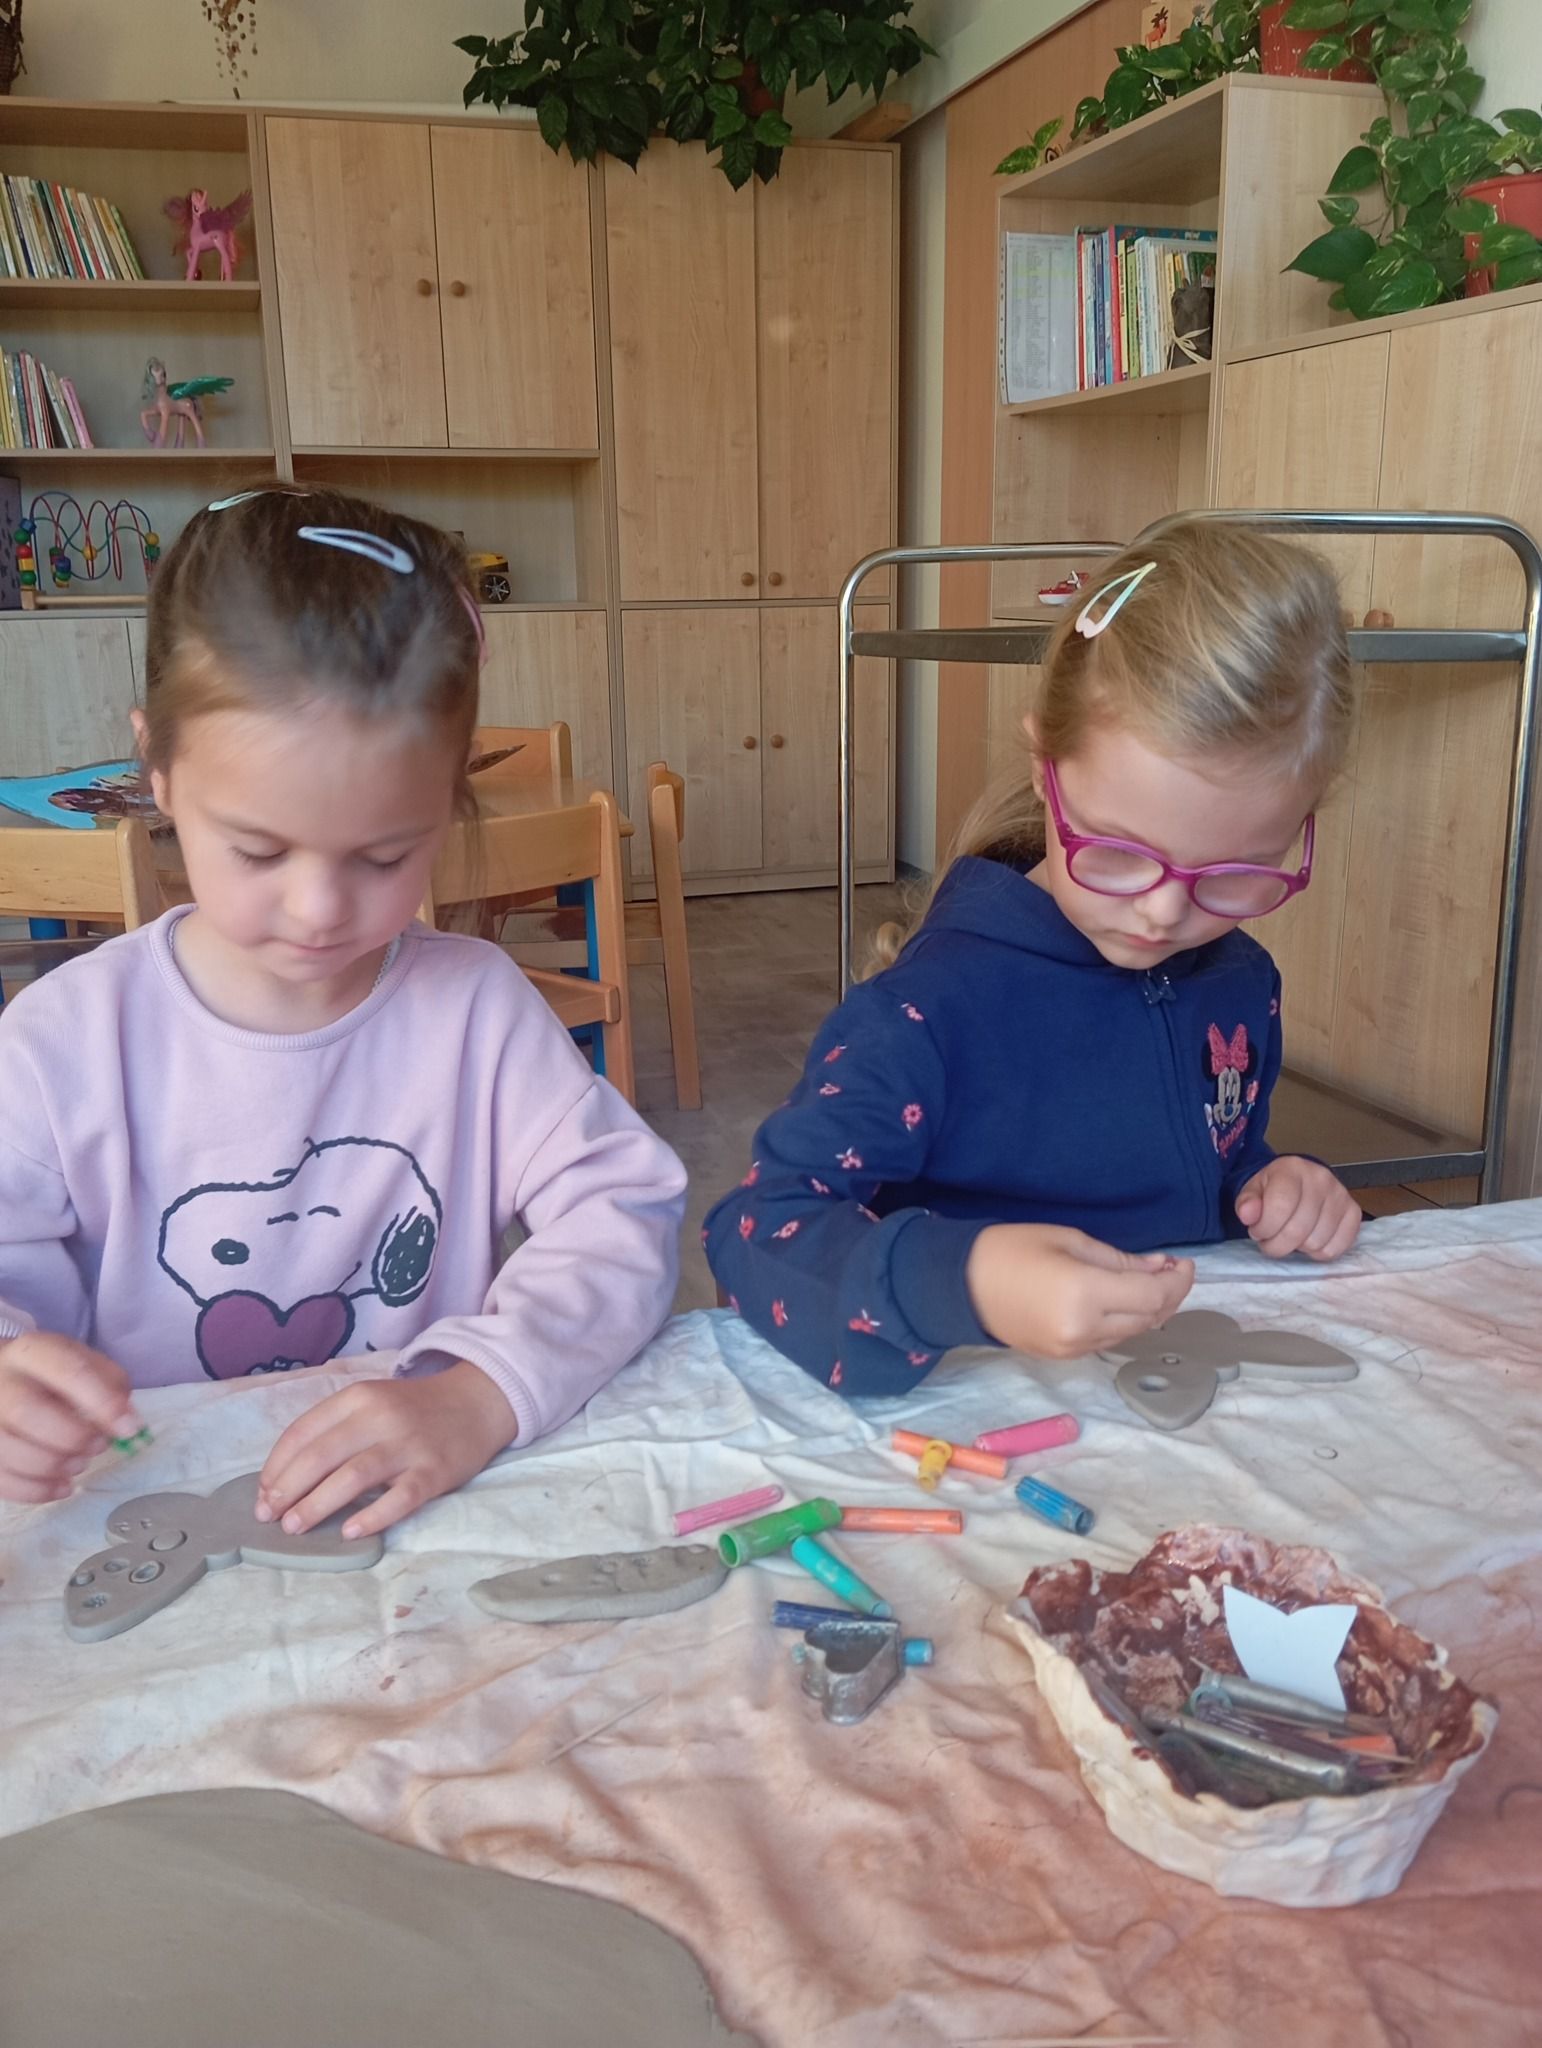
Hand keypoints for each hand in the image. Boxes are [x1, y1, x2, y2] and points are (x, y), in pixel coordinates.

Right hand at [0, 1333, 137, 1503]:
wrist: (4, 1381)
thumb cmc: (52, 1376)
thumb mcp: (86, 1364)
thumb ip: (111, 1386)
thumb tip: (128, 1422)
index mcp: (32, 1352)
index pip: (67, 1370)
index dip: (101, 1401)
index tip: (128, 1428)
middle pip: (25, 1410)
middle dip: (71, 1436)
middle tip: (98, 1447)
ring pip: (6, 1448)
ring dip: (52, 1466)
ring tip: (79, 1465)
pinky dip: (35, 1490)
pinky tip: (62, 1487)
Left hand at [255, 1361, 516, 1540]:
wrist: (476, 1403)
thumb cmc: (412, 1411)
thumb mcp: (370, 1405)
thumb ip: (332, 1431)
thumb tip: (284, 1480)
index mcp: (358, 1397)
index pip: (301, 1433)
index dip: (275, 1468)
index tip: (263, 1496)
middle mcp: (380, 1417)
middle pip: (320, 1456)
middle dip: (287, 1491)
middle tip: (271, 1518)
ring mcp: (409, 1444)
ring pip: (353, 1476)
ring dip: (317, 1505)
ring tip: (295, 1528)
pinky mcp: (434, 1471)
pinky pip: (400, 1498)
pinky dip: (372, 1516)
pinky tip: (351, 1532)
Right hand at [966, 1224, 1193, 1359]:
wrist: (960, 1285)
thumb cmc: (1011, 1249)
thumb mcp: (1070, 1240)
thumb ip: (1119, 1260)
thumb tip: (1160, 1269)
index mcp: (1085, 1294)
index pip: (1153, 1296)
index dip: (1178, 1281)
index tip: (1184, 1263)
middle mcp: (1084, 1330)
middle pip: (1149, 1319)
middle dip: (1169, 1295)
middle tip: (1172, 1271)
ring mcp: (1074, 1349)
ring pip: (1132, 1333)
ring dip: (1149, 1310)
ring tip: (1149, 1282)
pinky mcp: (1064, 1357)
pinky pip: (1108, 1339)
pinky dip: (1125, 1321)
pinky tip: (1122, 1300)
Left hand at [1234, 1157, 1360, 1260]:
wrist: (1297, 1183)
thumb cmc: (1272, 1190)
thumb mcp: (1252, 1191)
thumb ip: (1246, 1203)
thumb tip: (1248, 1214)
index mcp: (1291, 1168)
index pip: (1280, 1206)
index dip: (1264, 1228)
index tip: (1257, 1231)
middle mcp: (1320, 1178)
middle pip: (1298, 1230)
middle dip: (1277, 1244)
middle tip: (1270, 1238)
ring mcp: (1340, 1195)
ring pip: (1316, 1243)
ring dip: (1298, 1248)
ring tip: (1290, 1235)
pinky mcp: (1354, 1212)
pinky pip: (1336, 1248)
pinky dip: (1319, 1252)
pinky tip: (1308, 1239)